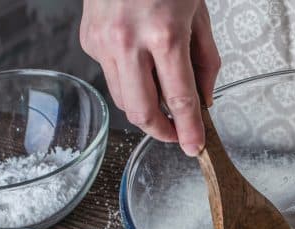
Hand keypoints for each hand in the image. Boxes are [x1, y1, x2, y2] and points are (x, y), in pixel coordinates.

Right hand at [80, 0, 220, 155]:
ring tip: (162, 99)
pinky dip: (129, 80)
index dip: (189, 130)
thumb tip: (205, 100)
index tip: (195, 148)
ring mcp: (103, 42)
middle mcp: (128, 41)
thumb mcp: (198, 14)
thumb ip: (205, 62)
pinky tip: (139, 62)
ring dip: (145, 109)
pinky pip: (110, 76)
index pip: (179, 99)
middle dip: (161, 131)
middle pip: (141, 112)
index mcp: (164, 33)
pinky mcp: (88, 40)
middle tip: (177, 134)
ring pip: (122, 99)